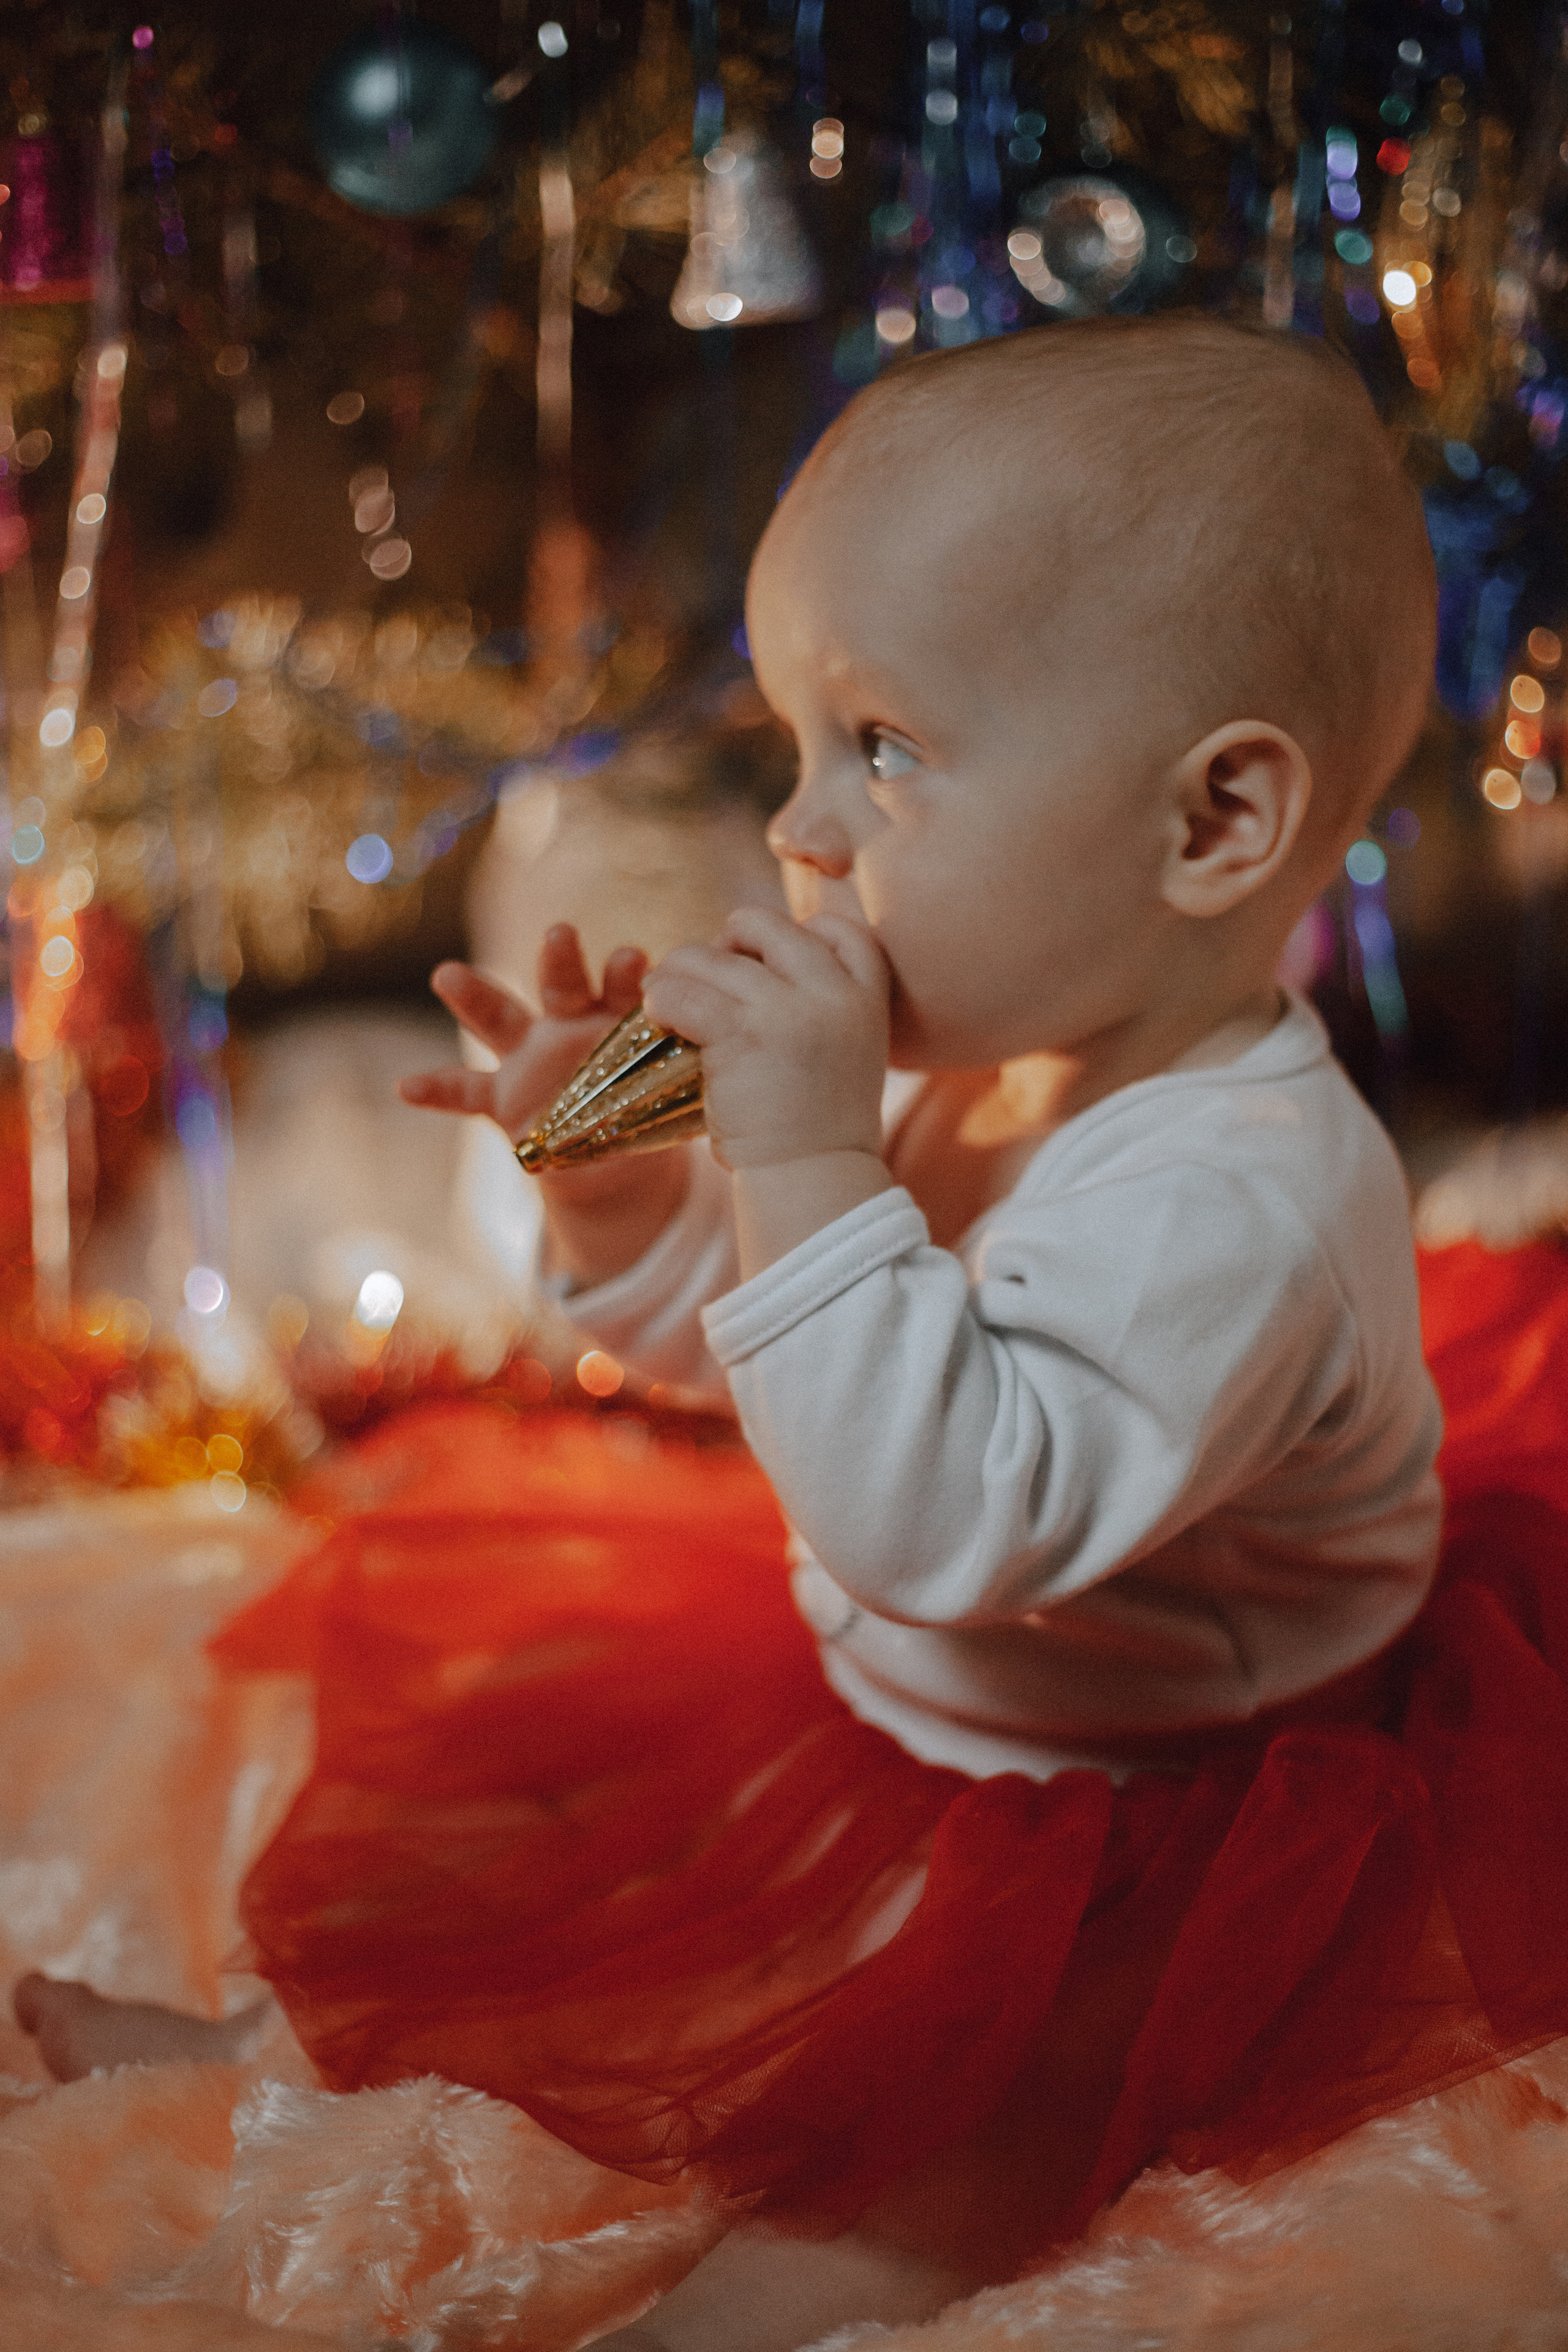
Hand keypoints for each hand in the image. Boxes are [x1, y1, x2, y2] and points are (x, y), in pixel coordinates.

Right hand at [401, 930, 693, 1282]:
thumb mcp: (681, 1085)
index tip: (639, 956)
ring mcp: (529, 1058)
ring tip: (447, 974)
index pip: (620, 985)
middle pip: (562, 983)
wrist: (618, 1161)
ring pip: (500, 1018)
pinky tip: (405, 1086)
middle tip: (562, 933)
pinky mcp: (503, 1097)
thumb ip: (704, 1064)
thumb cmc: (650, 1106)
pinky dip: (435, 1089)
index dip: (627, 972)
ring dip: (475, 995)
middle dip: (560, 957)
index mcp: (615, 1016)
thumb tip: (776, 1042)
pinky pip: (463, 1091)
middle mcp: (568, 1025)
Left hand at [641, 908, 889, 1171]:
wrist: (812, 1179)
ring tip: (665, 995)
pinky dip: (660, 998)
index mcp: (868, 996)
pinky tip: (658, 1016)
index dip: (796, 934)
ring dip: (678, 971)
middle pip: (765, 926)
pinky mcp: (742, 1033)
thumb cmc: (819, 1127)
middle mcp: (834, 992)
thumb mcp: (846, 1053)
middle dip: (727, 943)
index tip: (764, 963)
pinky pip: (683, 991)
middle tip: (706, 978)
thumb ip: (821, 1006)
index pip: (839, 928)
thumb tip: (754, 963)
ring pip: (711, 957)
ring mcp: (789, 1008)